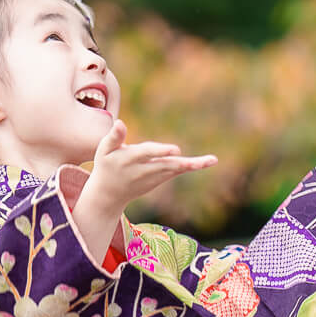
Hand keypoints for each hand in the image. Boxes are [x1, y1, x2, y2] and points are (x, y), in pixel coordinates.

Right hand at [84, 119, 217, 212]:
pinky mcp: (159, 180)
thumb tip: (120, 121)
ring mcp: (153, 177)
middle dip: (181, 163)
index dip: (161, 151)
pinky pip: (176, 171)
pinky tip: (207, 162)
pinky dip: (190, 166)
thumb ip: (114, 137)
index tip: (176, 150)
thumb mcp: (103, 151)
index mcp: (128, 160)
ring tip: (212, 160)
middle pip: (165, 165)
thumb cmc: (106, 166)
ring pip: (174, 169)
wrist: (109, 195)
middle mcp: (143, 170)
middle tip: (198, 162)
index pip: (147, 154)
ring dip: (192, 165)